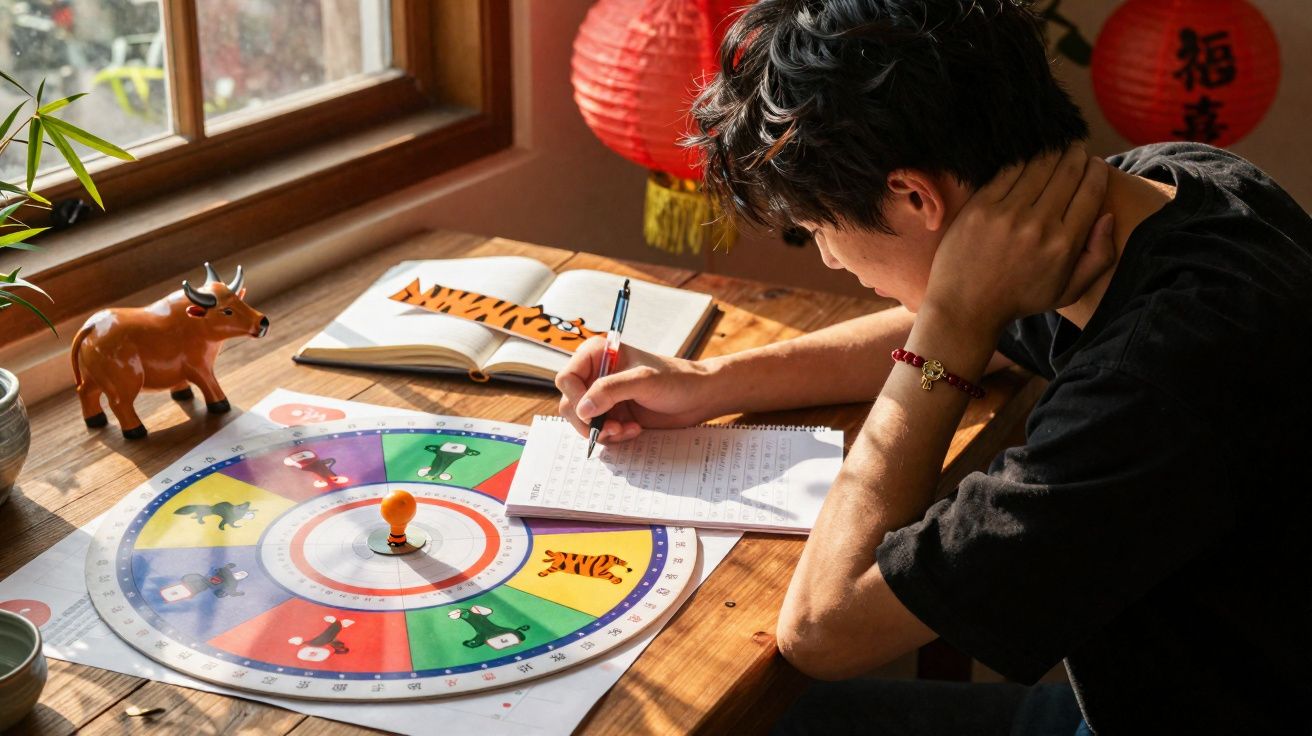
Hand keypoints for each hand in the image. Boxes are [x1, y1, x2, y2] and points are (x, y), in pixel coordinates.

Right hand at [554, 336, 719, 442]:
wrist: (698, 398)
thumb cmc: (676, 380)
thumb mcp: (643, 381)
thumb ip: (610, 391)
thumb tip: (582, 409)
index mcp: (598, 354)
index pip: (567, 378)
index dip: (576, 399)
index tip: (594, 413)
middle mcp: (596, 374)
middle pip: (570, 403)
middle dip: (590, 421)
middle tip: (613, 428)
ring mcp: (604, 396)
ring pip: (583, 421)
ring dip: (603, 431)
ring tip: (627, 429)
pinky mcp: (613, 414)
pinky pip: (599, 431)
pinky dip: (613, 436)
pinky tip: (633, 430)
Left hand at [923, 146, 1116, 334]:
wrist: (965, 307)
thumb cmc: (1019, 299)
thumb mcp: (1068, 291)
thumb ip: (1098, 257)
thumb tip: (1108, 217)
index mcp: (1064, 244)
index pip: (1091, 192)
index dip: (1096, 171)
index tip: (1095, 164)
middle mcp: (1039, 225)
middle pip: (1067, 172)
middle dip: (1076, 154)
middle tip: (1075, 148)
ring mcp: (1007, 214)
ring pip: (1038, 165)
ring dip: (1051, 151)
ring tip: (1055, 147)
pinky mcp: (980, 207)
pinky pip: (1007, 171)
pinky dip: (1021, 159)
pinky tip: (1026, 156)